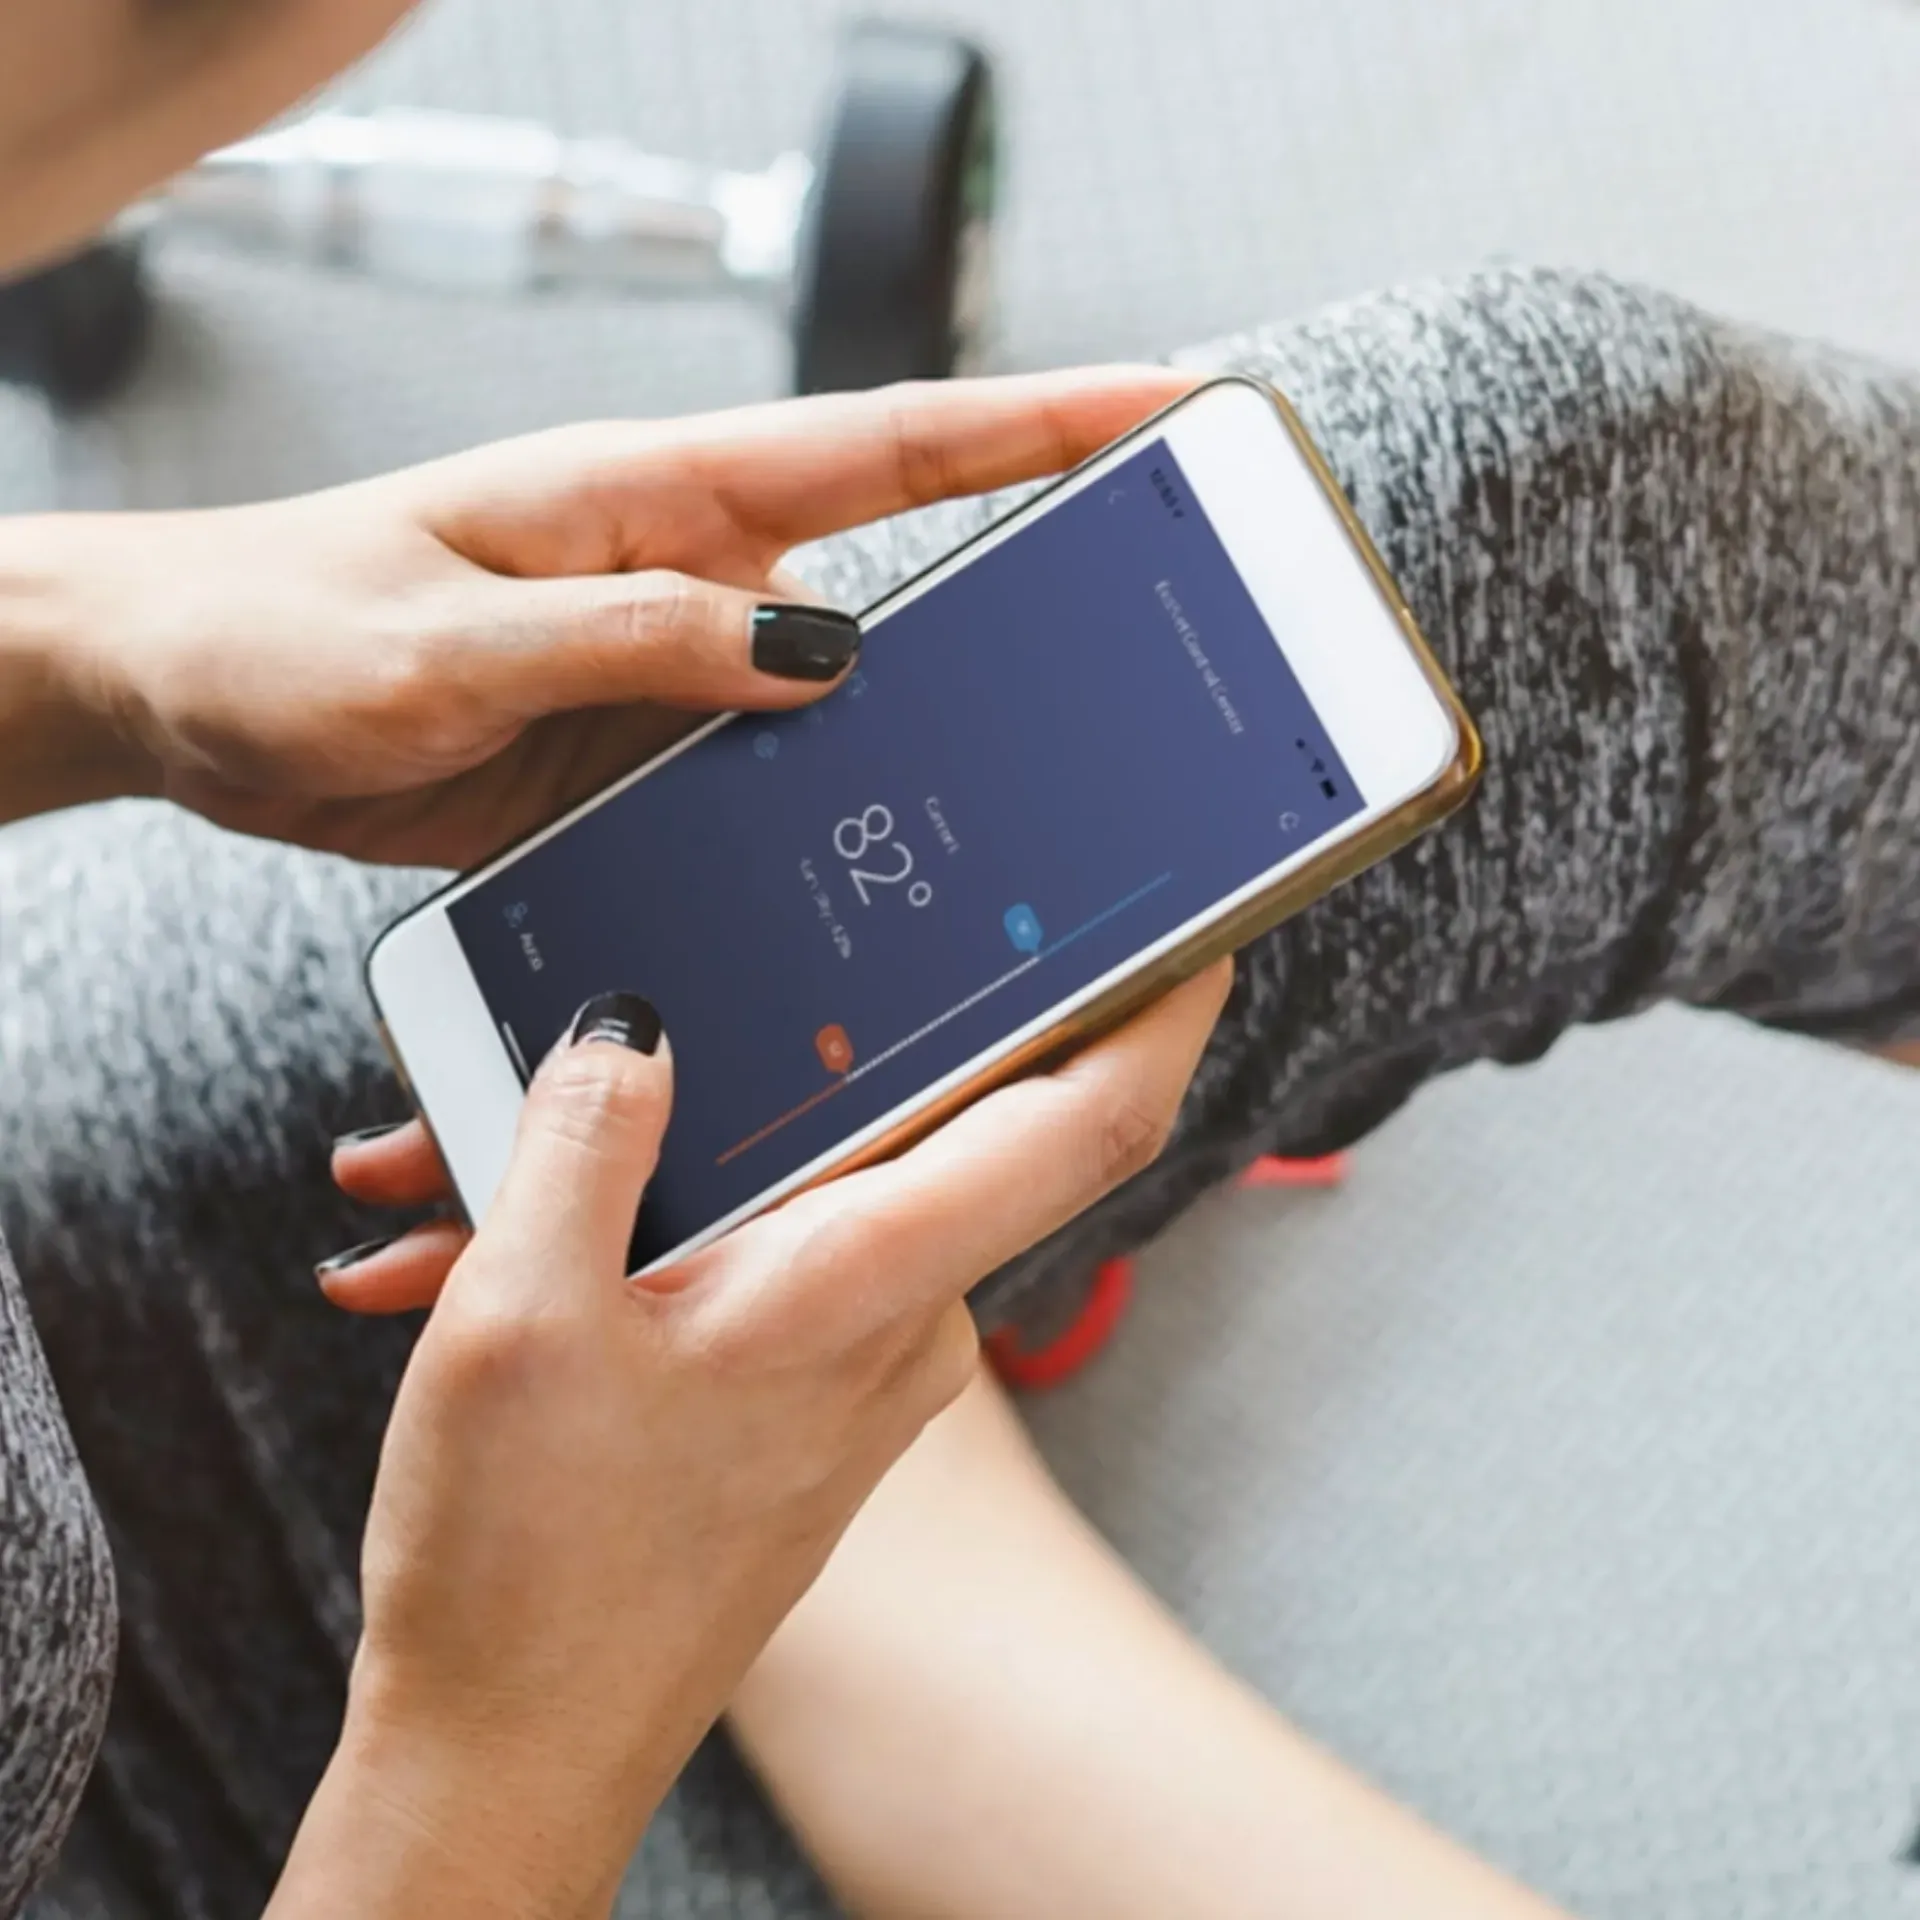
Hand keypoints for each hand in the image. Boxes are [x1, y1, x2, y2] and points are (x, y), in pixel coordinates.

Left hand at [13, 369, 1191, 865]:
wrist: (188, 700)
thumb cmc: (281, 630)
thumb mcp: (445, 640)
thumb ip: (631, 641)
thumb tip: (817, 653)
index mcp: (653, 497)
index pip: (881, 446)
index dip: (1035, 424)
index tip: (1164, 404)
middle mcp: (690, 576)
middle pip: (905, 572)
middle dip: (1041, 590)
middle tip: (1167, 630)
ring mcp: (675, 673)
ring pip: (845, 705)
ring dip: (936, 741)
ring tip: (1053, 791)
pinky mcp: (642, 758)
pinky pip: (766, 788)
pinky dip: (828, 823)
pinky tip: (878, 878)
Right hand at [271, 962, 1229, 1917]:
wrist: (508, 1761)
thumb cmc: (529, 1571)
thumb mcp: (518, 1317)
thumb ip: (583, 1140)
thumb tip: (635, 1028)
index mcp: (866, 1281)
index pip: (1080, 1116)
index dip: (1157, 1007)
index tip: (1201, 923)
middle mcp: (896, 1320)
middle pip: (887, 1119)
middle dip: (738, 1054)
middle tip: (573, 1026)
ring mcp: (853, 1366)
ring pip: (784, 1192)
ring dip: (635, 1164)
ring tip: (448, 1184)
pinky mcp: (801, 1400)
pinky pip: (751, 1264)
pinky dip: (634, 1239)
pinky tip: (485, 1256)